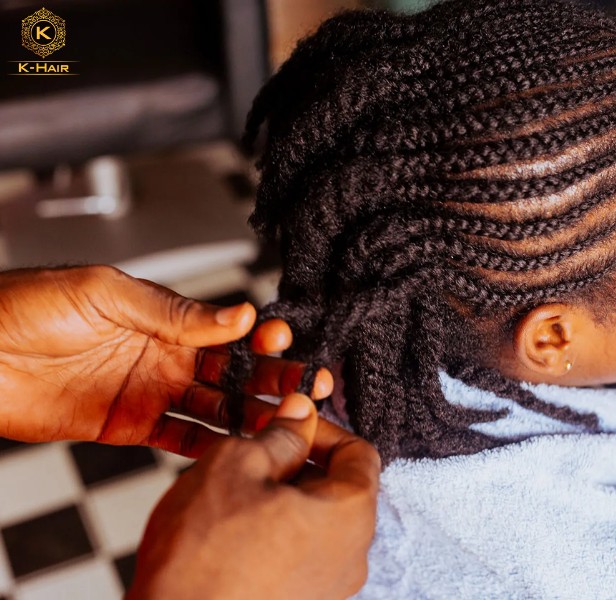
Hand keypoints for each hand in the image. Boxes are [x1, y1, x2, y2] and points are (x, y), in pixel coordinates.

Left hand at [0, 266, 331, 454]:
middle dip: (272, 377)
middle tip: (307, 385)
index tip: (286, 342)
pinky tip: (239, 447)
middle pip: (233, 371)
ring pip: (216, 407)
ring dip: (252, 414)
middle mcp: (167, 356)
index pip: (228, 330)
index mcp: (165, 319)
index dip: (261, 337)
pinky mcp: (132, 426)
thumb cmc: (31, 305)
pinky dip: (211, 445)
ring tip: (285, 421)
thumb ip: (174, 310)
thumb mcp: (108, 294)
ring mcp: (152, 392)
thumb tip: (237, 314)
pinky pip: (181, 438)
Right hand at [128, 393, 380, 599]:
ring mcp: (329, 589)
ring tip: (237, 496)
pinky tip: (235, 533)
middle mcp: (351, 557)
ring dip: (285, 499)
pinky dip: (278, 533)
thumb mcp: (237, 466)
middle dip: (300, 464)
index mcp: (349, 515)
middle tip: (254, 456)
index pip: (360, 454)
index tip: (289, 424)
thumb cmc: (202, 554)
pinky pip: (301, 555)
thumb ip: (280, 435)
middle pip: (340, 489)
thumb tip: (301, 412)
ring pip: (317, 523)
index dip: (323, 430)